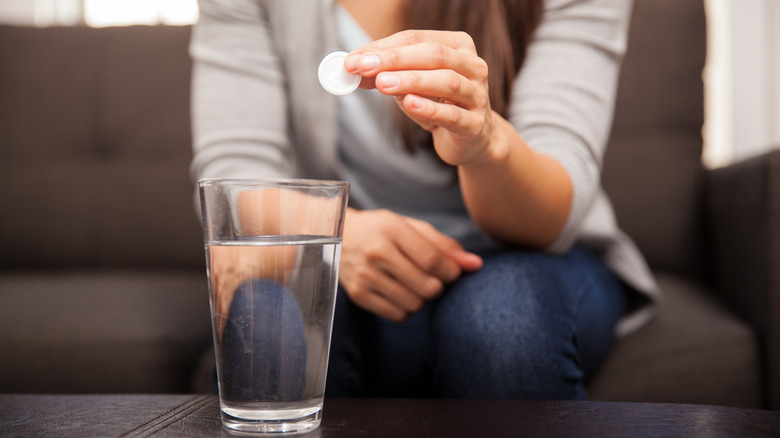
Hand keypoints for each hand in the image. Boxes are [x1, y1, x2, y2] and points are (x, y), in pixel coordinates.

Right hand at [340, 208, 481, 321]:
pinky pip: (397, 315)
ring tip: (415, 285)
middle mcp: (376, 252)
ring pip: (414, 304)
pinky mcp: (358, 294)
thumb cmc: (381, 230)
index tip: (453, 271)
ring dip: (422, 299)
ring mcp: (365, 275)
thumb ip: (444, 245)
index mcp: (392, 229)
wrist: (336, 236)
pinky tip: (401, 294)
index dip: (452, 271)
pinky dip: (406, 309)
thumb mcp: (410, 227)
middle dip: (439, 286)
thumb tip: (476, 264)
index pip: (433, 259)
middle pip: (427, 286)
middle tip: (433, 278)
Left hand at [344, 30, 495, 166]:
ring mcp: (477, 95)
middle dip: (395, 60)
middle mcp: (473, 66)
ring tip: (382, 84)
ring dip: (412, 80)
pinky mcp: (475, 124)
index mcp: (457, 46)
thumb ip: (385, 75)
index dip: (383, 47)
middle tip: (364, 66)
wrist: (470, 139)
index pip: (416, 38)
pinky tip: (409, 104)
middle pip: (434, 55)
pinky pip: (452, 114)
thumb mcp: (410, 85)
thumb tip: (352, 69)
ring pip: (447, 81)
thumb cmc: (439, 104)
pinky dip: (430, 108)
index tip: (354, 59)